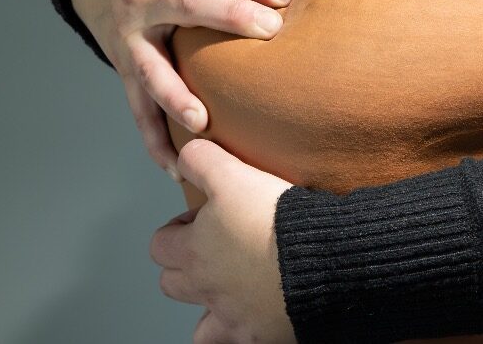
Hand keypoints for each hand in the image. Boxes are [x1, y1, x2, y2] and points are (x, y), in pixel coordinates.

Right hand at [72, 0, 294, 175]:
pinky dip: (153, 138)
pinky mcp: (124, 69)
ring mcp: (130, 37)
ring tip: (203, 120)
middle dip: (228, 18)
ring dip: (175, 95)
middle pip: (187, 6)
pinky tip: (175, 165)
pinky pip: (137, 108)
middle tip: (270, 32)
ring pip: (151, 68)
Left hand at [151, 138, 298, 343]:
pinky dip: (240, 332)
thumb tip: (184, 157)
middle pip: (172, 284)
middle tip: (219, 248)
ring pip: (200, 325)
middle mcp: (206, 288)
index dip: (178, 229)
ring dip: (209, 308)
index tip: (204, 219)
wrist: (322, 257)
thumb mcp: (233, 174)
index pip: (160, 245)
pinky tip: (255, 318)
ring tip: (233, 289)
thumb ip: (201, 161)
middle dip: (187, 267)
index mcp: (194, 251)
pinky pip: (235, 343)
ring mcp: (230, 316)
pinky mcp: (258, 335)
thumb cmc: (276, 220)